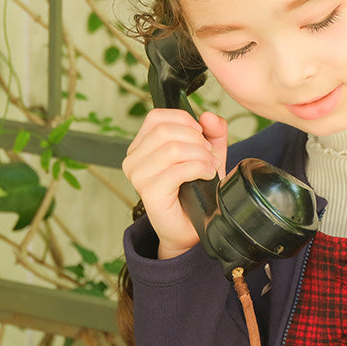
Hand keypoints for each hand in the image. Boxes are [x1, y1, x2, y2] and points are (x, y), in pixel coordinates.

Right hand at [122, 108, 228, 258]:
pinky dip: (198, 168)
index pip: (156, 117)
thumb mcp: (207, 155)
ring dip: (199, 155)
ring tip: (209, 166)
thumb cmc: (194, 193)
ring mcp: (138, 177)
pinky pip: (177, 170)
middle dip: (195, 139)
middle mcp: (134, 160)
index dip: (183, 120)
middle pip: (165, 131)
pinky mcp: (149, 193)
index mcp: (141, 147)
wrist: (190, 229)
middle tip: (209, 154)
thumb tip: (209, 116)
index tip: (201, 134)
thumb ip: (213, 133)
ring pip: (172, 149)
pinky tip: (206, 174)